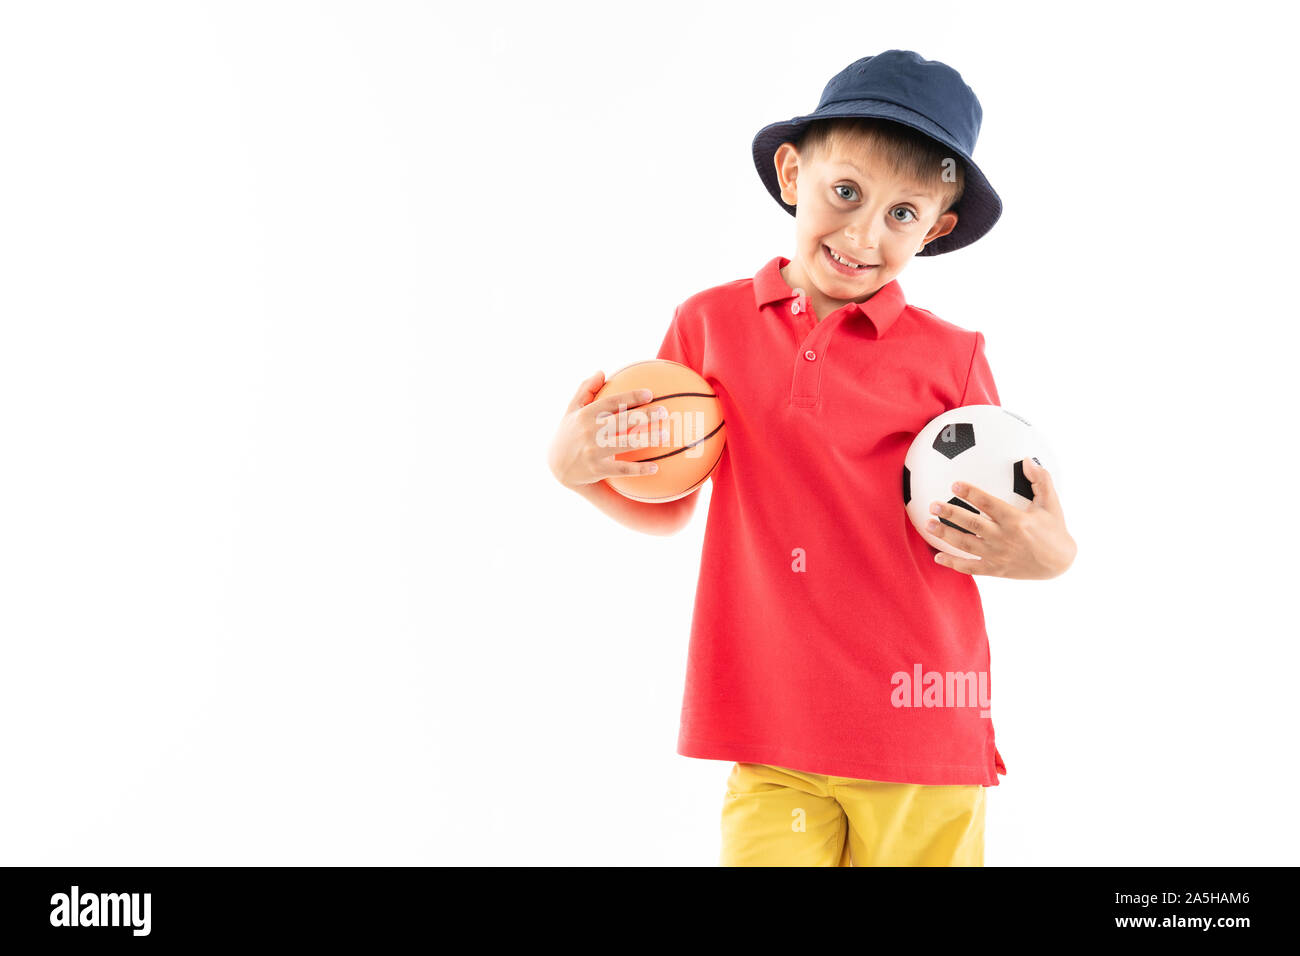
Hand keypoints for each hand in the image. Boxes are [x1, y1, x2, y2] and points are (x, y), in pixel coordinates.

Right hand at [547, 371, 671, 491]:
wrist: (557, 466)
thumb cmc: (569, 433)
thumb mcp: (571, 410)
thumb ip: (585, 390)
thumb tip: (601, 372)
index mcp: (585, 415)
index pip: (611, 402)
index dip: (630, 397)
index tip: (649, 393)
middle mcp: (590, 431)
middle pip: (622, 421)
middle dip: (644, 415)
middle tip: (664, 411)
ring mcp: (594, 451)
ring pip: (625, 444)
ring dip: (647, 439)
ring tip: (665, 435)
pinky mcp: (598, 469)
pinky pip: (622, 469)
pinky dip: (639, 469)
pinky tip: (655, 468)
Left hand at [928, 458, 1076, 578]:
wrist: (1060, 564)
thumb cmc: (1054, 530)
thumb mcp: (1051, 504)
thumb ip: (1041, 480)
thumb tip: (1027, 459)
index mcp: (1016, 520)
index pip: (988, 504)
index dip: (971, 493)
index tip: (955, 484)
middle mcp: (1004, 538)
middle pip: (972, 524)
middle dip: (951, 513)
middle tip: (933, 504)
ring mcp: (998, 556)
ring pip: (966, 544)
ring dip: (946, 534)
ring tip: (928, 524)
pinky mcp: (995, 570)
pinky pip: (970, 567)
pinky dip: (953, 563)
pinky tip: (937, 557)